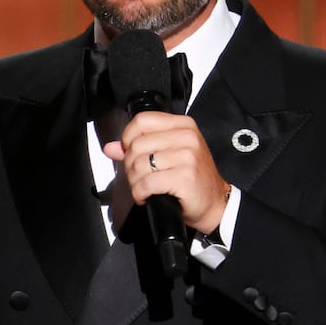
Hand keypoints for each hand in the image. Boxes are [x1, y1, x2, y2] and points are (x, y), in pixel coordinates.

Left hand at [102, 111, 230, 232]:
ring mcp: (187, 156)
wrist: (214, 203)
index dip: (128, 137)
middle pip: (137, 144)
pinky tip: (146, 196)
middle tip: (138, 177)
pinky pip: (146, 183)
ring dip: (134, 181)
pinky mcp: (184, 177)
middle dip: (130, 165)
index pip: (142, 121)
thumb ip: (139, 148)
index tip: (130, 152)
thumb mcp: (169, 155)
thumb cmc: (193, 179)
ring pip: (139, 165)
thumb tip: (111, 147)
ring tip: (143, 187)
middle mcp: (187, 137)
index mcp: (183, 126)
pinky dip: (140, 193)